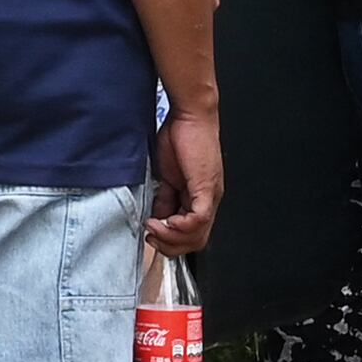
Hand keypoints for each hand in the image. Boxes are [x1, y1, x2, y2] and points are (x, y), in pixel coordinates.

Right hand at [145, 100, 222, 255]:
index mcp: (200, 198)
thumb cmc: (181, 137)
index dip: (170, 241)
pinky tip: (165, 221)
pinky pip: (198, 219)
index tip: (151, 234)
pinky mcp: (206, 188)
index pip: (191, 235)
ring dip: (171, 238)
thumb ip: (163, 198)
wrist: (191, 114)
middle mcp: (209, 200)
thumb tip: (156, 217)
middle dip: (170, 246)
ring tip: (154, 227)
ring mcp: (210, 195)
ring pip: (198, 235)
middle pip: (196, 242)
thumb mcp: (167, 175)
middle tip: (151, 236)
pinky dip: (180, 227)